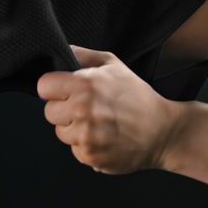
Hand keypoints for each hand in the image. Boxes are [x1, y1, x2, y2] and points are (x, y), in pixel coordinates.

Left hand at [36, 45, 180, 174]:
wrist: (163, 131)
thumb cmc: (138, 96)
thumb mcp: (114, 65)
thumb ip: (83, 55)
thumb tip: (62, 51)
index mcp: (85, 85)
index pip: (44, 86)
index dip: (53, 88)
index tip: (64, 91)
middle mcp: (82, 110)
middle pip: (49, 112)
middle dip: (64, 109)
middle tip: (86, 108)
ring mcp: (85, 136)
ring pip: (61, 132)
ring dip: (74, 129)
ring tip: (98, 124)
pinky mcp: (90, 156)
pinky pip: (74, 149)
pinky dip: (86, 145)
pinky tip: (104, 138)